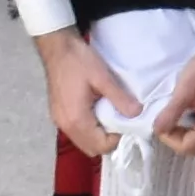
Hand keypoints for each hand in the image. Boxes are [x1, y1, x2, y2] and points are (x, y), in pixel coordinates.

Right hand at [34, 30, 141, 155]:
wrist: (57, 47)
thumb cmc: (78, 61)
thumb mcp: (103, 78)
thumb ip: (120, 98)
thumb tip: (137, 113)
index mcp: (76, 119)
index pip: (101, 146)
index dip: (117, 138)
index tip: (126, 121)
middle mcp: (65, 125)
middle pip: (91, 148)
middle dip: (109, 140)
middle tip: (120, 120)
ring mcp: (60, 121)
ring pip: (83, 142)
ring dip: (99, 135)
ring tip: (110, 116)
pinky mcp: (59, 115)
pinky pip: (77, 132)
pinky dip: (90, 129)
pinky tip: (98, 112)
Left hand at [150, 39, 194, 159]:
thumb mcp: (183, 91)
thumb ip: (169, 115)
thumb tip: (156, 131)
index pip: (186, 147)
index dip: (169, 138)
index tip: (161, 121)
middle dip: (178, 140)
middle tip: (169, 123)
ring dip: (189, 141)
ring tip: (180, 125)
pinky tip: (190, 122)